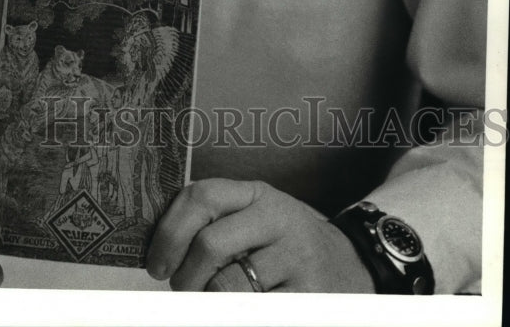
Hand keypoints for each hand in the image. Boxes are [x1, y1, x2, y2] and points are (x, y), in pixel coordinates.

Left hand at [146, 178, 374, 292]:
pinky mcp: (308, 296)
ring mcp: (296, 258)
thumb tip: (161, 247)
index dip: (170, 231)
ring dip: (206, 302)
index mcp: (258, 195)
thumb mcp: (258, 217)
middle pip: (211, 243)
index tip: (156, 263)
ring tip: (209, 302)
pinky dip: (232, 315)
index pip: (202, 196)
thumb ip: (217, 221)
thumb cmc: (286, 244)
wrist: (354, 265)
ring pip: (228, 287)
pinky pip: (255, 311)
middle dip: (184, 276)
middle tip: (180, 290)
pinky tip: (235, 311)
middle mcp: (278, 219)